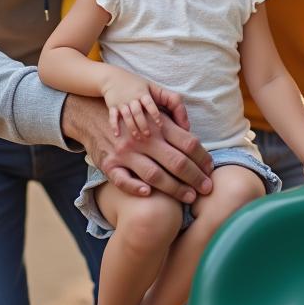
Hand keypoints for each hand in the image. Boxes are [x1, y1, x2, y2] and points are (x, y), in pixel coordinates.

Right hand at [61, 94, 211, 202]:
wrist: (91, 113)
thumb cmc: (131, 113)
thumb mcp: (151, 107)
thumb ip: (174, 117)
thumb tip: (193, 133)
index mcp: (157, 124)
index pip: (188, 142)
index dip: (203, 158)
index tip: (211, 170)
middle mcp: (143, 139)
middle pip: (176, 161)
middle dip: (195, 177)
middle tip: (207, 189)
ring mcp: (125, 153)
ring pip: (154, 174)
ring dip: (175, 188)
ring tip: (189, 197)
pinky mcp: (109, 164)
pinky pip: (123, 180)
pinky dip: (136, 188)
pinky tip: (149, 194)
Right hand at [101, 70, 188, 138]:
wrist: (113, 78)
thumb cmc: (140, 86)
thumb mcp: (156, 89)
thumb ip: (173, 103)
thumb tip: (187, 125)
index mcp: (144, 93)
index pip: (150, 103)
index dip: (155, 114)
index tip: (160, 125)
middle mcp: (133, 97)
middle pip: (137, 111)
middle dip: (142, 124)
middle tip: (148, 136)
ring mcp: (122, 102)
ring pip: (126, 115)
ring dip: (131, 127)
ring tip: (137, 138)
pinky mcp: (112, 106)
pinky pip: (112, 116)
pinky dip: (114, 125)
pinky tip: (117, 135)